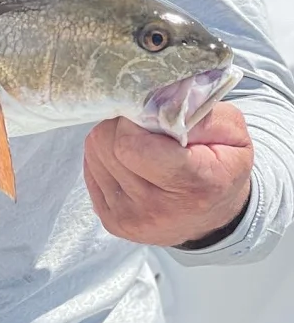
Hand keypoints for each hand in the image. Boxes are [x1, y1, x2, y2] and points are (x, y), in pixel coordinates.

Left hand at [83, 102, 252, 246]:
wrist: (216, 215)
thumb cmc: (221, 166)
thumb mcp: (231, 132)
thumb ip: (198, 109)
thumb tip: (157, 99)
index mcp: (194, 184)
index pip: (130, 144)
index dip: (135, 122)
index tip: (150, 118)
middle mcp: (159, 210)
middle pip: (106, 144)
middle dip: (121, 126)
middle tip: (144, 129)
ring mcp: (132, 220)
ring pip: (94, 152)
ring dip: (111, 140)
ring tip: (140, 145)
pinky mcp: (113, 222)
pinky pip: (90, 169)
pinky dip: (105, 158)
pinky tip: (131, 163)